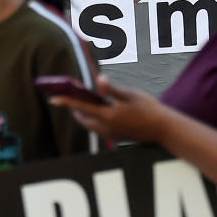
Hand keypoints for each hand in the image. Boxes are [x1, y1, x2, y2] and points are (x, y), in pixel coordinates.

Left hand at [50, 74, 168, 143]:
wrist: (163, 129)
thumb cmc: (149, 109)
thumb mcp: (131, 95)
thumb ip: (112, 89)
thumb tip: (99, 79)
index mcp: (108, 116)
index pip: (81, 108)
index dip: (66, 102)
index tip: (53, 98)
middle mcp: (106, 128)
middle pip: (82, 119)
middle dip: (75, 108)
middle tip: (70, 97)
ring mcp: (110, 134)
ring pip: (89, 125)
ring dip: (83, 114)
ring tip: (83, 102)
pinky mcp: (115, 137)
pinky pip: (97, 128)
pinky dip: (93, 119)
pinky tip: (98, 110)